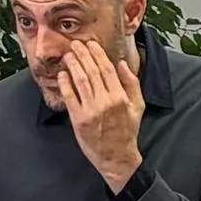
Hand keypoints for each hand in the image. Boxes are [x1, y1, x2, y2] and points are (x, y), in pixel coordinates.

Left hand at [58, 37, 145, 186]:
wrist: (117, 156)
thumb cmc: (127, 130)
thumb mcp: (138, 106)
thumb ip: (132, 83)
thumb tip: (122, 64)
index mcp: (120, 97)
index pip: (107, 69)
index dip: (97, 54)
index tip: (91, 44)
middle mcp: (105, 102)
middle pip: (92, 72)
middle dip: (83, 55)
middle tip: (75, 44)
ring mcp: (91, 111)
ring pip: (80, 82)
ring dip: (73, 65)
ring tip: (68, 55)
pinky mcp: (79, 120)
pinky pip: (70, 97)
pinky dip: (65, 84)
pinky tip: (63, 75)